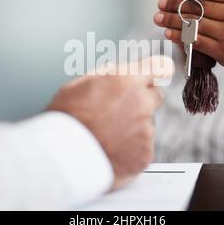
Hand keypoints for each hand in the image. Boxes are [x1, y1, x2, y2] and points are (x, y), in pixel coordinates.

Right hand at [47, 56, 174, 188]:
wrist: (62, 158)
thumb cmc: (66, 120)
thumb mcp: (79, 84)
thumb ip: (108, 74)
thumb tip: (122, 70)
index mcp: (126, 81)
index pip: (161, 66)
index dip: (158, 70)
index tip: (157, 74)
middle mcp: (141, 103)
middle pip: (156, 95)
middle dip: (142, 100)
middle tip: (119, 110)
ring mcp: (145, 130)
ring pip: (147, 123)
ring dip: (133, 126)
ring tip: (108, 134)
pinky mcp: (145, 153)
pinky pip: (143, 146)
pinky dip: (131, 148)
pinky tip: (112, 148)